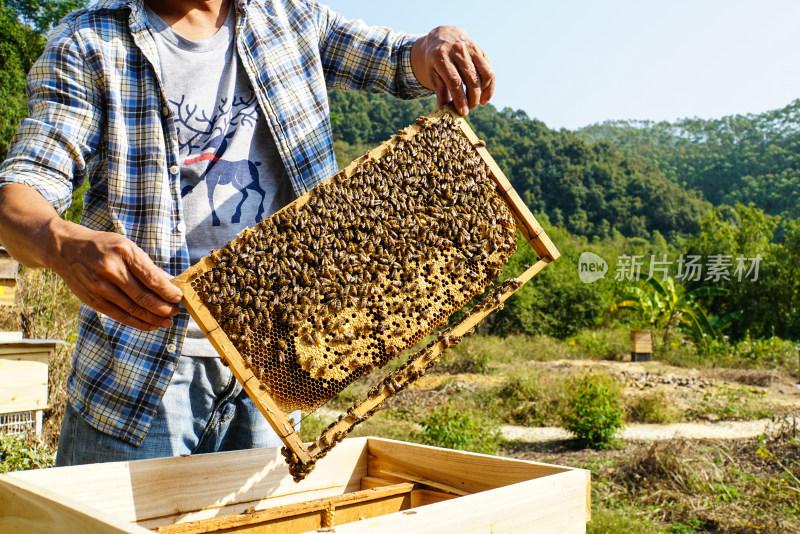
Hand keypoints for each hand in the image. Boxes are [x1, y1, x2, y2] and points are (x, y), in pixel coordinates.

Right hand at [47, 220, 182, 330]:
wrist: (65, 248)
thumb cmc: (102, 246)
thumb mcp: (127, 247)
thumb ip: (148, 266)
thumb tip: (171, 282)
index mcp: (124, 253)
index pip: (151, 278)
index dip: (168, 291)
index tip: (179, 297)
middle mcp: (111, 270)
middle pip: (143, 297)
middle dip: (163, 307)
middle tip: (175, 311)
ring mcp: (100, 287)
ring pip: (132, 309)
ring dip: (153, 318)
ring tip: (167, 321)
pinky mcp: (93, 300)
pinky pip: (120, 316)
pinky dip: (138, 323)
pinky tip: (151, 325)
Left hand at [411, 26, 494, 115]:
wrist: (444, 35)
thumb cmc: (436, 59)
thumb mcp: (432, 72)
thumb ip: (439, 90)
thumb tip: (444, 109)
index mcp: (441, 56)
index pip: (454, 81)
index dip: (460, 98)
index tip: (463, 111)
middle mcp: (458, 50)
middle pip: (471, 79)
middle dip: (472, 98)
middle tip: (469, 109)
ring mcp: (471, 49)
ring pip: (484, 74)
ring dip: (483, 92)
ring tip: (477, 102)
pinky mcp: (481, 50)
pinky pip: (489, 70)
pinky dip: (489, 86)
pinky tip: (484, 96)